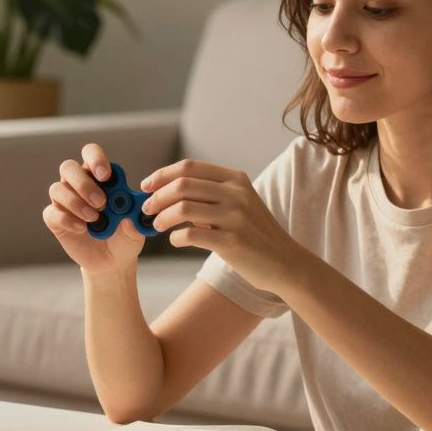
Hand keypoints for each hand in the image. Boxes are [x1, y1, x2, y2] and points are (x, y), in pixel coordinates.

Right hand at [43, 143, 146, 274]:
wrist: (111, 261)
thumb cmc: (124, 237)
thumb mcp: (135, 231)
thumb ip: (134, 222)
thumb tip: (127, 218)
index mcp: (99, 176)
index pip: (90, 154)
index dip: (95, 159)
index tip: (106, 175)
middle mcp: (78, 184)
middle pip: (68, 168)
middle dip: (84, 184)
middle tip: (101, 202)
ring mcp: (64, 201)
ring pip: (57, 188)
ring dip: (76, 202)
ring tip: (95, 219)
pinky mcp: (55, 219)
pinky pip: (51, 213)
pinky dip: (66, 220)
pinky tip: (82, 229)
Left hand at [139, 158, 306, 292]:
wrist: (285, 263)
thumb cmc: (255, 234)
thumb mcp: (238, 205)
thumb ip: (209, 195)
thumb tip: (168, 192)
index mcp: (235, 179)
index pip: (189, 167)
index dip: (162, 174)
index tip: (146, 185)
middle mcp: (236, 193)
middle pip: (182, 185)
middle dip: (156, 196)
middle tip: (146, 208)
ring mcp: (235, 217)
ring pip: (183, 208)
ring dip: (162, 216)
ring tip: (155, 225)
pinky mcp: (232, 241)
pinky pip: (191, 234)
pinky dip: (176, 237)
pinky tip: (176, 240)